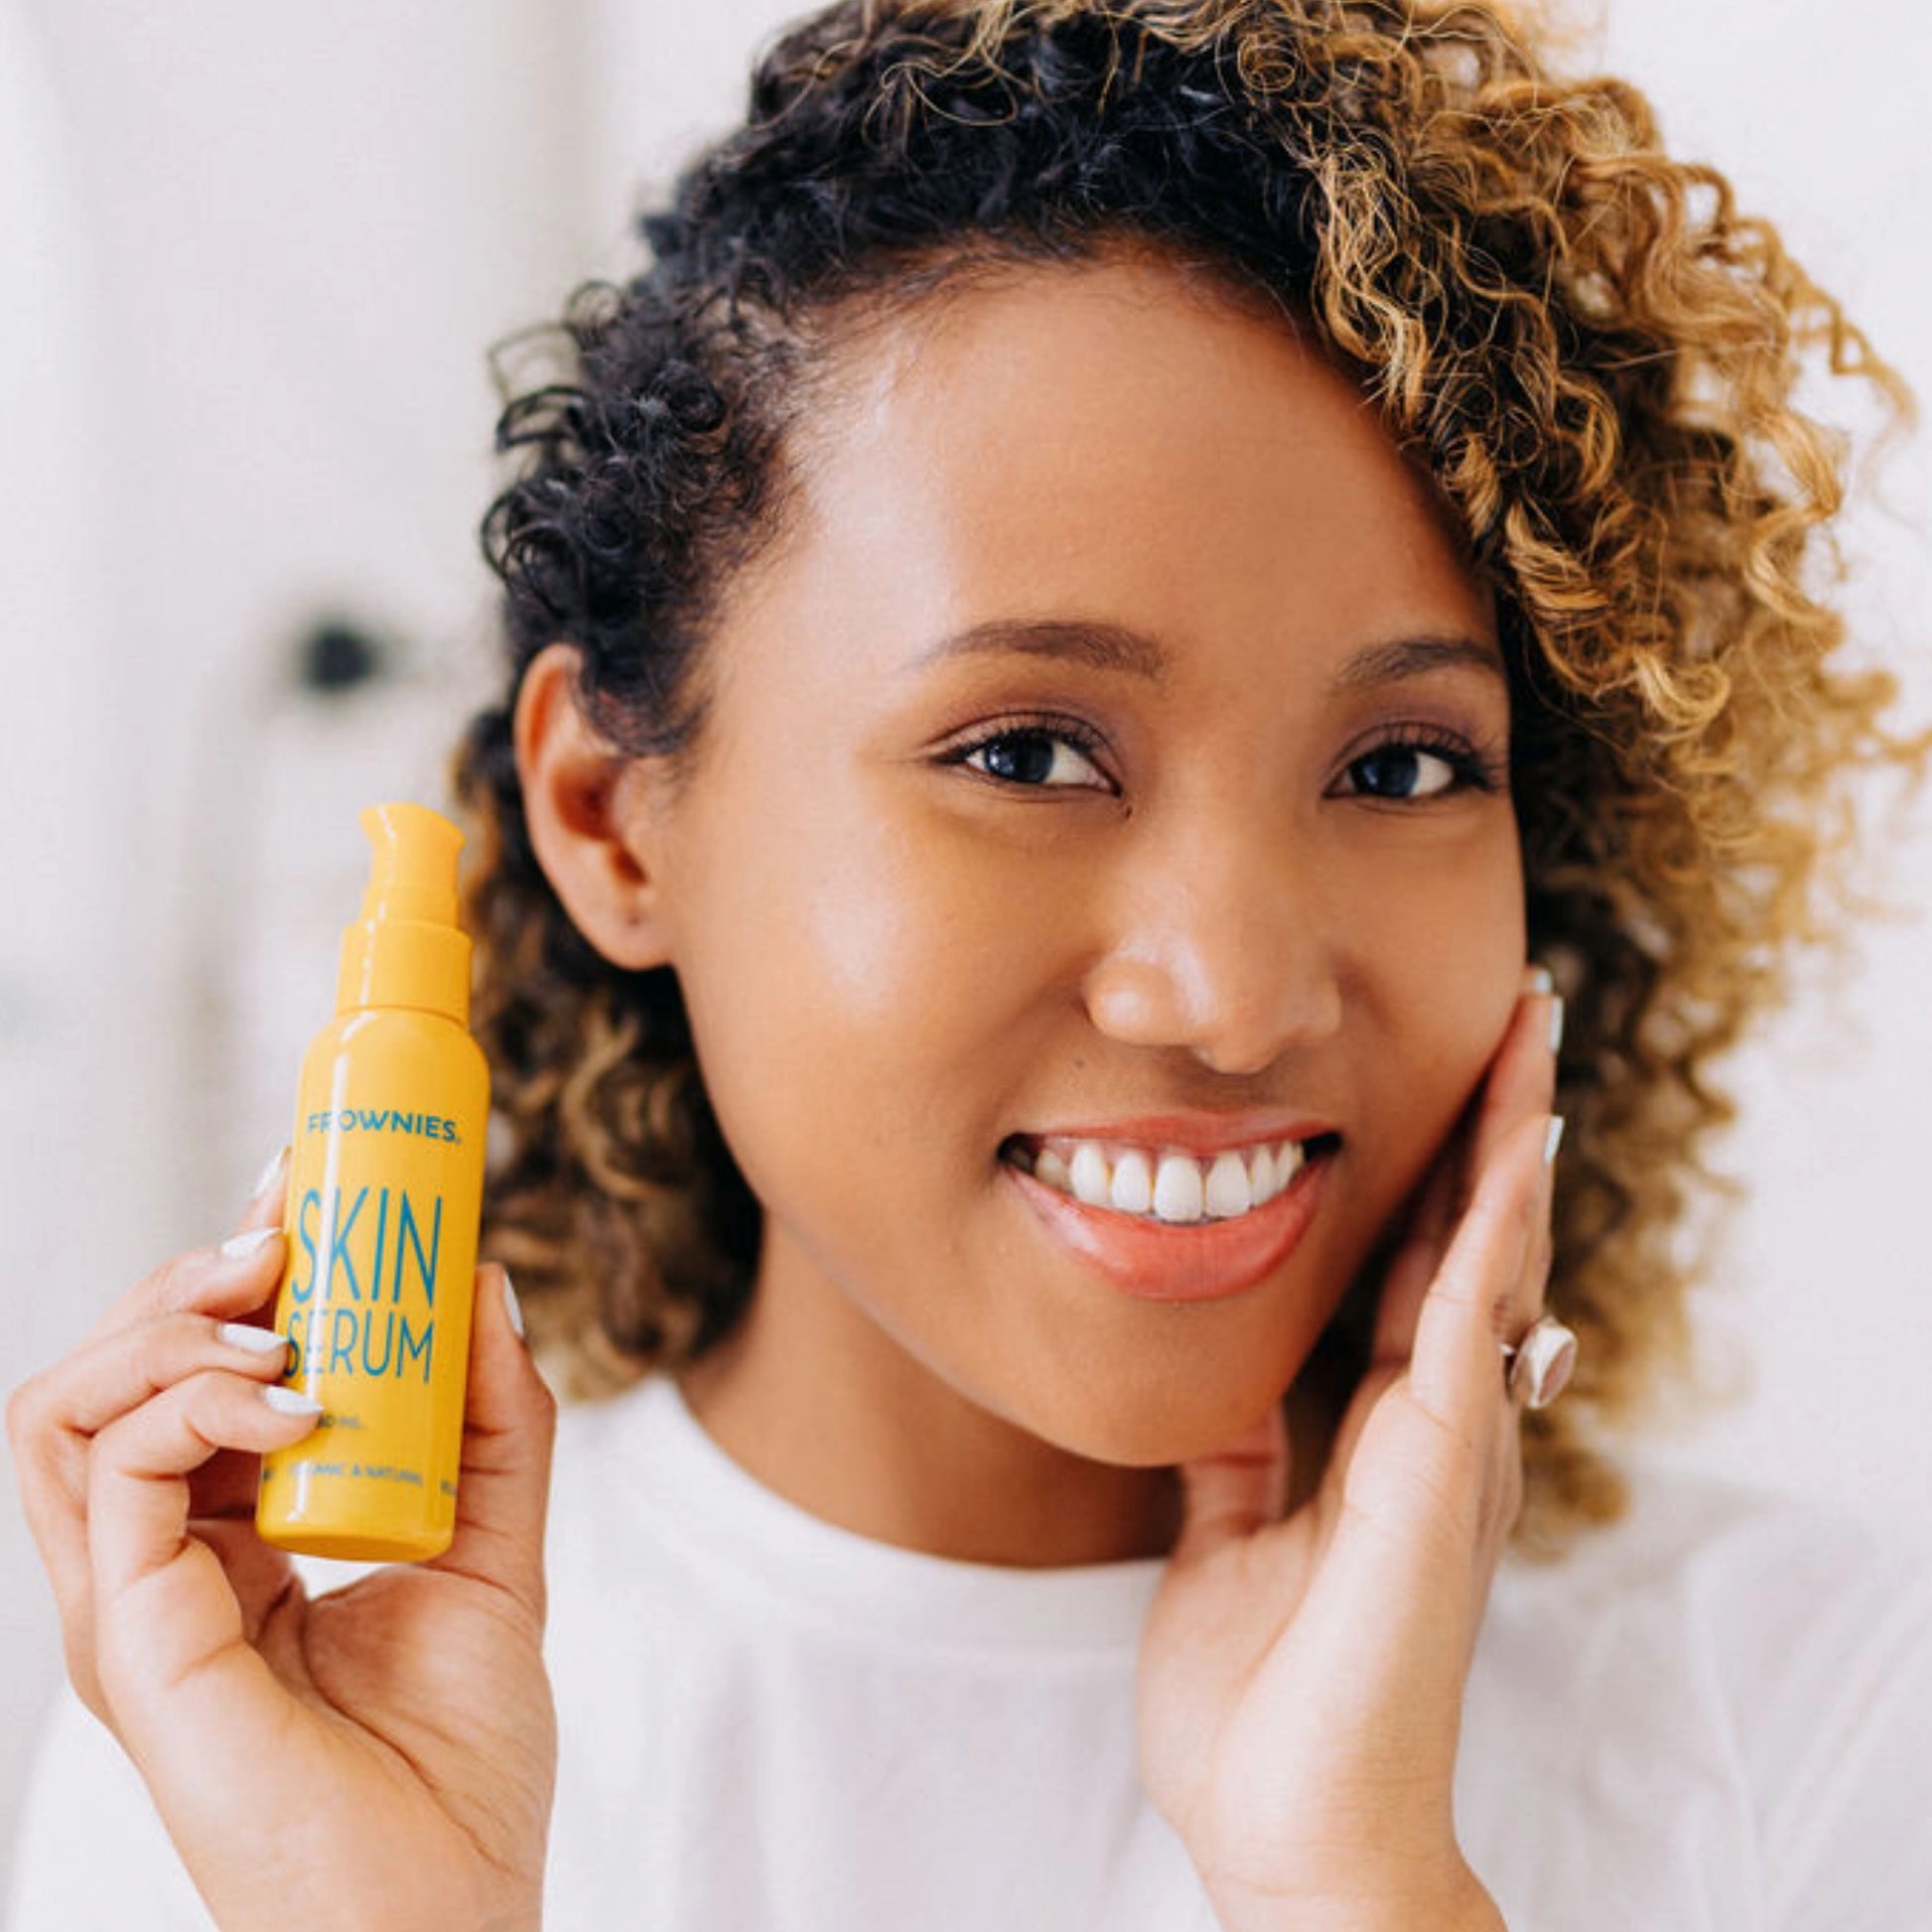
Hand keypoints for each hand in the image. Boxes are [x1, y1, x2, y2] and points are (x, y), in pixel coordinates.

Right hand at [6, 1151, 559, 1931]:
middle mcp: (161, 1568)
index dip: (230, 1278)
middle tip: (287, 1226)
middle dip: (189, 1275)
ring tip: (277, 1297)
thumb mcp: (496, 1550)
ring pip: (67, 1408)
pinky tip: (291, 1390)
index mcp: (228, 1546)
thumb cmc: (455, 1764)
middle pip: (109, 1375)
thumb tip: (486, 1287)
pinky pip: (111, 1472)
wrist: (446, 1912)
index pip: (185, 1380)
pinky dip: (190, 1397)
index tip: (304, 1194)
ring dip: (169, 1319)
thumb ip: (495, 1425)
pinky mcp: (130, 1638)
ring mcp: (132, 1604)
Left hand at [1136, 972, 1562, 1931]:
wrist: (1287, 1830)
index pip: (1415, 1267)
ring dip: (1510, 1147)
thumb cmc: (1261, 1703)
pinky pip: (1465, 1333)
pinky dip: (1488, 1240)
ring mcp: (1445, 1449)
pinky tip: (1505, 1160)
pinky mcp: (1435, 1479)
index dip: (1432, 1167)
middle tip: (1519, 1015)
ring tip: (1530, 1039)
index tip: (1442, 1071)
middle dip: (1494, 1126)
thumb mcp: (1226, 1539)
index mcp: (1377, 1431)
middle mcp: (1428, 1426)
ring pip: (1488, 1264)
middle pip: (1471, 1242)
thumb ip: (1238, 1453)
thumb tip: (1216, 1379)